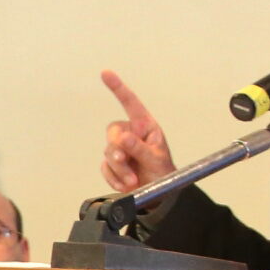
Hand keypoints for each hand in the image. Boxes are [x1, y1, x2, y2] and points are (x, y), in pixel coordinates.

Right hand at [98, 71, 175, 192]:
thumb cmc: (164, 173)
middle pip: (113, 133)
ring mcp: (120, 150)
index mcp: (145, 126)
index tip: (106, 74)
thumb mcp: (156, 159)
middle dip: (118, 149)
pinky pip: (105, 167)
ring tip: (133, 180)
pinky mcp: (113, 165)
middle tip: (127, 162)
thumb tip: (123, 139)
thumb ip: (139, 149)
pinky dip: (114, 177)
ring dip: (119, 168)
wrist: (160, 196)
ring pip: (108, 152)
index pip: (130, 103)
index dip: (118, 88)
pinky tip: (125, 184)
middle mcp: (131, 135)